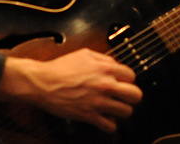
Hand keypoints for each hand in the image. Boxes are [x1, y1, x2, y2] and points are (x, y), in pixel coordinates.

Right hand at [0, 48, 142, 132]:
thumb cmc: (61, 67)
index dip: (127, 79)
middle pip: (135, 95)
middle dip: (132, 96)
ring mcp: (99, 102)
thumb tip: (115, 64)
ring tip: (116, 108)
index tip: (123, 82)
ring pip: (126, 112)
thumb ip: (103, 58)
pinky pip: (110, 126)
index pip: (132, 76)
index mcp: (106, 69)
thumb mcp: (85, 54)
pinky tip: (106, 119)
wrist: (43, 82)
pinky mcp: (89, 116)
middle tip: (126, 96)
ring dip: (122, 110)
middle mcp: (106, 86)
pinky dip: (110, 124)